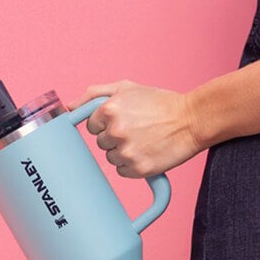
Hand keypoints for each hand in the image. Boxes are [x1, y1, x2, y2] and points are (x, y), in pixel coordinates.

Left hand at [77, 79, 204, 178]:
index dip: (106, 123)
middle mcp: (115, 131)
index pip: (92, 126)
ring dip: (124, 151)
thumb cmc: (159, 102)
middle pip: (101, 143)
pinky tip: (148, 151)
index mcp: (109, 109)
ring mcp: (126, 151)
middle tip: (137, 129)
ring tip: (144, 139)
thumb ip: (93, 94)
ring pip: (111, 158)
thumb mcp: (126, 87)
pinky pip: (122, 171)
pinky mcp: (138, 168)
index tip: (123, 120)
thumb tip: (67, 107)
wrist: (191, 120)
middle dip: (115, 137)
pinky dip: (132, 165)